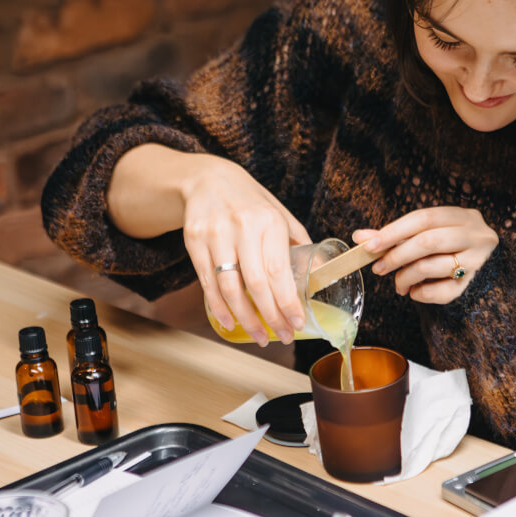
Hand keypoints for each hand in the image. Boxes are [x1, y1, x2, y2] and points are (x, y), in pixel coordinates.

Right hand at [182, 156, 310, 345]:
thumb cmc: (250, 202)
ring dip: (245, 318)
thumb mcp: (279, 214)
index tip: (297, 323)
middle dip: (270, 316)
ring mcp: (215, 234)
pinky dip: (218, 307)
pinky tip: (229, 322)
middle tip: (281, 336)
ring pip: (229, 287)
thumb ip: (298, 243)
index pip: (279, 271)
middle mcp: (242, 227)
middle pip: (255, 284)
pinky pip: (207, 282)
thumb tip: (321, 272)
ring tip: (258, 336)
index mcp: (269, 221)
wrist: (208, 179)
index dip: (287, 302)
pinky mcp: (194, 241)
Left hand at [353, 207, 497, 303]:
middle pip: (428, 242)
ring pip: (433, 267)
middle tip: (378, 268)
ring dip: (406, 277)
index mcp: (461, 216)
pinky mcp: (474, 284)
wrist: (487, 264)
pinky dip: (422, 294)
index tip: (369, 246)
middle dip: (397, 256)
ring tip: (398, 284)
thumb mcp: (427, 233)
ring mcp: (478, 260)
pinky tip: (414, 292)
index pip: (423, 218)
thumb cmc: (448, 244)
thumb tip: (360, 237)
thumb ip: (395, 234)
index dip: (393, 231)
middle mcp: (475, 235)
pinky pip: (443, 292)